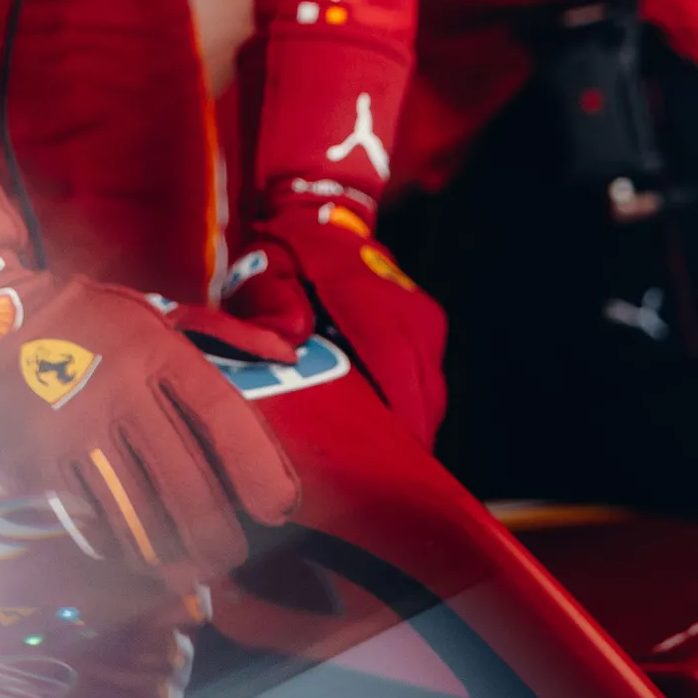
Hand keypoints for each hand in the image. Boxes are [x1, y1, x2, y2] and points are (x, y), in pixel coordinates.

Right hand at [0, 95, 297, 584]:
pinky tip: (132, 558)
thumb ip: (222, 334)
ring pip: (138, 513)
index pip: (223, 415)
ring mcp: (75, 432)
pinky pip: (87, 519)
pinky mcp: (36, 464)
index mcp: (155, 349)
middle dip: (217, 533)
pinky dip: (115, 545)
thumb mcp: (151, 311)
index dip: (259, 467)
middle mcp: (120, 391)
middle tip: (230, 559)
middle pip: (185, 480)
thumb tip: (288, 357)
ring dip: (171, 554)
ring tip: (190, 576)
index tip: (278, 507)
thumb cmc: (81, 316)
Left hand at [191, 183, 446, 446]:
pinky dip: (413, 406)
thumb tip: (290, 341)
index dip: (403, 422)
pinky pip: (428, 380)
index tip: (396, 469)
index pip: (398, 368)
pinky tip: (384, 428)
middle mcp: (408, 312)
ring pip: (432, 392)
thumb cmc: (287, 250)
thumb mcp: (265, 269)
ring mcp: (424, 319)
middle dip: (408, 442)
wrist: (322, 211)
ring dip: (412, 426)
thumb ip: (273, 303)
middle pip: (424, 394)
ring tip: (380, 465)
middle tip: (378, 486)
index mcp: (368, 299)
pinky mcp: (429, 327)